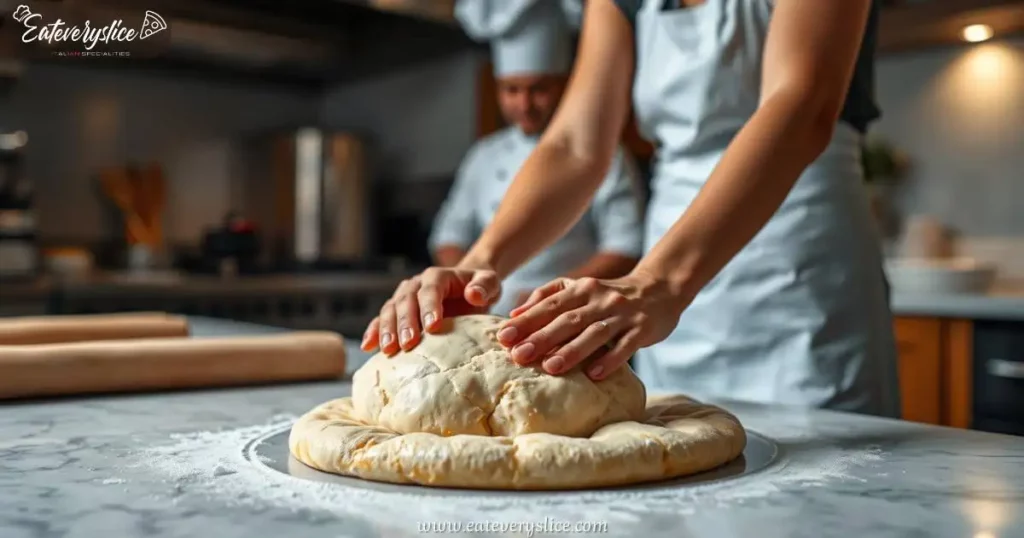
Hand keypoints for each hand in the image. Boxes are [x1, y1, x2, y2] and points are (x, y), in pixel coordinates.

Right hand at [361, 266, 501, 354]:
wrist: (468, 288)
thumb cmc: (480, 288)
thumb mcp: (490, 283)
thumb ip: (485, 286)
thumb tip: (473, 294)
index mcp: (437, 276)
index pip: (431, 290)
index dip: (430, 307)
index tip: (433, 327)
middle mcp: (416, 284)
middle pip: (406, 301)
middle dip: (406, 323)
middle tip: (408, 344)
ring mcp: (404, 297)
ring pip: (390, 310)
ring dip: (387, 330)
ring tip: (388, 350)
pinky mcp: (398, 312)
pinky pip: (382, 320)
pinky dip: (374, 331)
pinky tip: (368, 347)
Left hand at [496, 269, 688, 379]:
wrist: (659, 289)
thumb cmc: (609, 295)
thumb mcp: (579, 288)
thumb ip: (547, 296)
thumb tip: (514, 313)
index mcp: (581, 289)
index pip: (549, 304)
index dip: (526, 320)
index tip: (503, 337)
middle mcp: (600, 299)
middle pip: (568, 319)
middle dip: (542, 337)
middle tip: (518, 356)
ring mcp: (622, 314)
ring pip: (594, 333)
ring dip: (572, 350)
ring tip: (550, 367)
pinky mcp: (642, 329)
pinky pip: (626, 345)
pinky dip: (611, 359)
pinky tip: (595, 374)